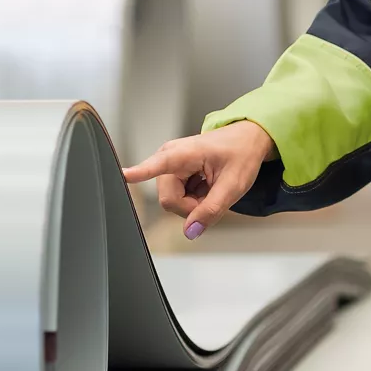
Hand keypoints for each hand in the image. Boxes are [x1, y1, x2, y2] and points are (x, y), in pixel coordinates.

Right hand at [122, 121, 274, 238]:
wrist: (248, 139)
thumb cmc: (241, 154)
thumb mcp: (233, 185)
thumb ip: (211, 210)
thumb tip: (191, 231)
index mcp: (183, 154)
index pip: (156, 165)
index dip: (139, 173)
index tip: (122, 175)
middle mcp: (169, 158)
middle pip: (170, 201)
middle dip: (192, 207)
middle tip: (213, 196)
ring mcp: (169, 166)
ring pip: (173, 202)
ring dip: (194, 203)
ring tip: (211, 188)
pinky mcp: (172, 173)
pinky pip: (177, 198)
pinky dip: (194, 198)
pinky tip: (206, 186)